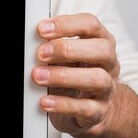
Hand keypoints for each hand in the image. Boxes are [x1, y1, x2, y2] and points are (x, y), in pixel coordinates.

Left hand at [32, 13, 137, 137]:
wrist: (92, 111)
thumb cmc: (76, 75)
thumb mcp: (65, 57)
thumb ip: (53, 46)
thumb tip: (30, 42)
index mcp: (100, 42)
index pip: (90, 25)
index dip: (66, 24)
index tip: (42, 29)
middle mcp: (108, 64)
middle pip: (101, 50)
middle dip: (68, 49)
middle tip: (41, 53)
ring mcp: (106, 89)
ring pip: (97, 79)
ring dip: (63, 76)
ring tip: (38, 76)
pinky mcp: (98, 112)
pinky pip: (86, 108)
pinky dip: (63, 105)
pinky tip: (45, 101)